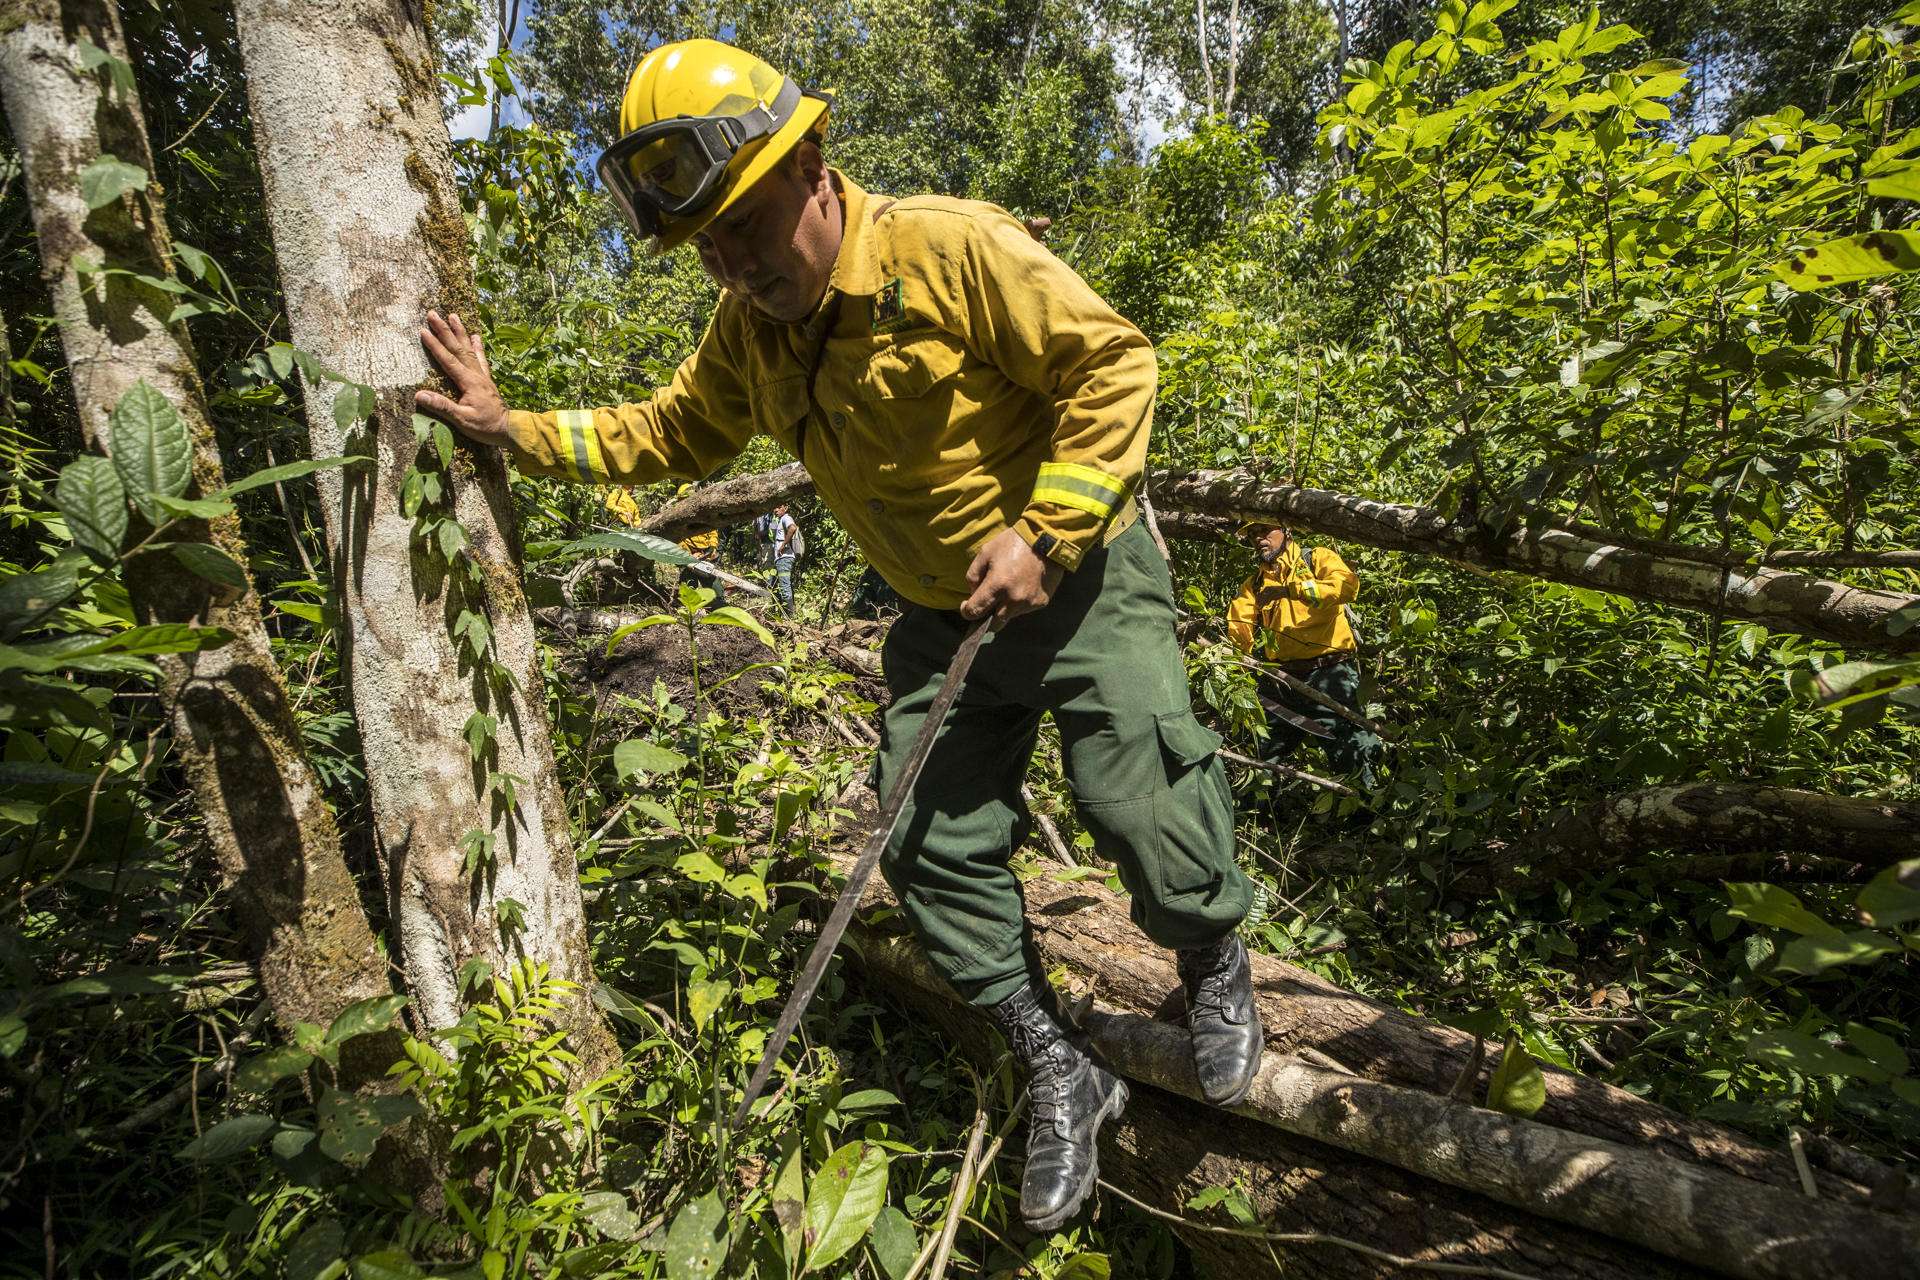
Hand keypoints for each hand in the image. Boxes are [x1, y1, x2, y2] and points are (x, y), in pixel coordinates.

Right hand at [414, 310, 510, 446]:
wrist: (508, 429)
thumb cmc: (485, 427)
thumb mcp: (462, 420)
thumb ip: (442, 407)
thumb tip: (419, 395)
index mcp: (468, 382)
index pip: (447, 360)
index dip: (434, 345)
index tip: (423, 331)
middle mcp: (475, 374)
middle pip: (457, 348)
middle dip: (444, 330)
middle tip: (433, 314)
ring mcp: (482, 375)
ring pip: (469, 348)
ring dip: (460, 332)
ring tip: (453, 316)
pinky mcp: (486, 379)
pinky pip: (481, 358)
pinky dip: (477, 346)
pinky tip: (476, 336)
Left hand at [961, 528, 1063, 626]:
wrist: (1047, 538)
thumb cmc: (1013, 542)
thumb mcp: (985, 552)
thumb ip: (973, 575)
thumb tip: (973, 594)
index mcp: (997, 585)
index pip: (975, 611)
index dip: (967, 611)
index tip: (966, 606)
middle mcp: (1013, 599)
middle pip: (993, 624)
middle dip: (986, 616)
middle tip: (987, 603)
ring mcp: (1029, 603)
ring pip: (1009, 617)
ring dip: (1004, 608)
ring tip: (1008, 588)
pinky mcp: (1041, 602)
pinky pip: (1024, 610)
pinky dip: (1019, 603)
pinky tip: (1022, 586)